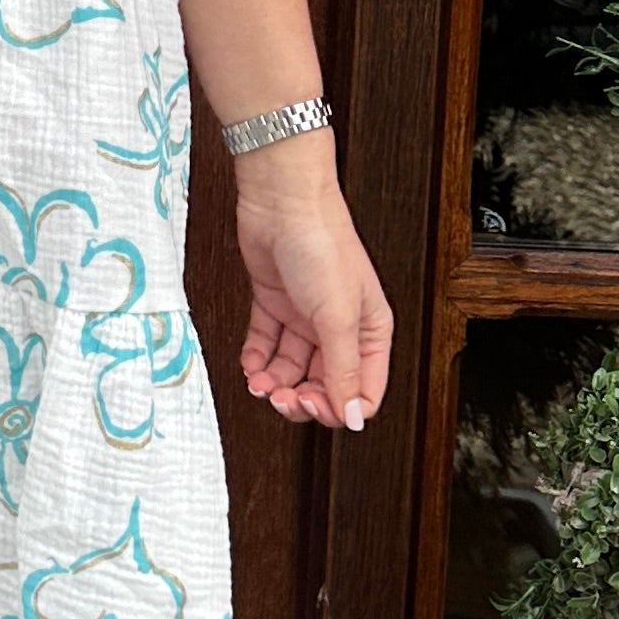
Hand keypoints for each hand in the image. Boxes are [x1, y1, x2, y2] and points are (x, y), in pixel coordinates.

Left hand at [232, 132, 392, 431]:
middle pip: (324, 384)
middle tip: (282, 400)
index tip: (313, 406)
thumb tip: (351, 417)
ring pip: (292, 368)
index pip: (362, 389)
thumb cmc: (322, 244)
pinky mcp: (274, 303)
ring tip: (260, 385)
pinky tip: (249, 367)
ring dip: (275, 383)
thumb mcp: (337, 316)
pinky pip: (265, 344)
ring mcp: (305, 316)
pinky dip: (256, 360)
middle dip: (302, 398)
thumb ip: (343, 370)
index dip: (339, 408)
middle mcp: (339, 327)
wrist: (282, 200)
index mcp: (369, 331)